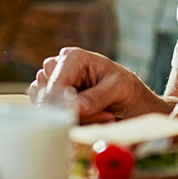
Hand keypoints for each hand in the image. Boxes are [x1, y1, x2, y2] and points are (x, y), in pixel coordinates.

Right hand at [30, 47, 168, 122]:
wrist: (127, 96)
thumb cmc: (124, 86)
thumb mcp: (117, 88)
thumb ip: (96, 98)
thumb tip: (74, 108)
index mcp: (73, 57)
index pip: (55, 83)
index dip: (61, 105)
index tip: (76, 120)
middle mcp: (58, 66)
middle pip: (50, 96)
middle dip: (75, 112)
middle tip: (106, 117)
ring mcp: (52, 82)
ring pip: (49, 107)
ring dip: (76, 118)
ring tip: (102, 115)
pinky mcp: (52, 97)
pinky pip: (51, 115)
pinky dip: (72, 121)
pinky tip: (91, 118)